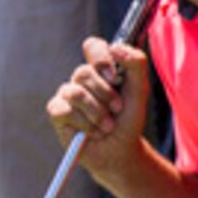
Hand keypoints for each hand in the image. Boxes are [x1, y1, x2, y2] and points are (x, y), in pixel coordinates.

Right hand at [46, 35, 154, 181]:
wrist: (120, 150)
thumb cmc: (128, 119)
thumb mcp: (140, 90)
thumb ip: (136, 63)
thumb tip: (115, 47)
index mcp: (100, 68)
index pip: (93, 46)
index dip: (101, 59)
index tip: (115, 79)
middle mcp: (81, 79)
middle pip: (83, 72)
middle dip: (105, 95)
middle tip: (117, 110)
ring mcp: (67, 94)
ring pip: (75, 93)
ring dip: (96, 113)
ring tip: (107, 126)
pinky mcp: (57, 112)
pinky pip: (64, 110)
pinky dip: (83, 124)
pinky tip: (91, 132)